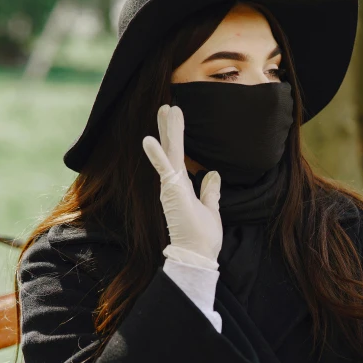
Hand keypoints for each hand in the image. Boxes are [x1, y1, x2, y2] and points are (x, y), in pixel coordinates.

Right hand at [142, 105, 222, 262]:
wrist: (197, 256)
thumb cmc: (202, 237)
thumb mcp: (210, 208)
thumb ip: (209, 190)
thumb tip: (213, 173)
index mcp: (181, 187)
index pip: (179, 157)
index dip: (177, 137)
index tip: (175, 118)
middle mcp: (173, 185)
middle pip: (172, 150)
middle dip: (169, 128)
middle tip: (168, 107)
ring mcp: (171, 188)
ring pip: (170, 153)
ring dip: (168, 132)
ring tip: (167, 109)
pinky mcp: (171, 193)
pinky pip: (164, 170)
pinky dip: (157, 155)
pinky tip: (148, 139)